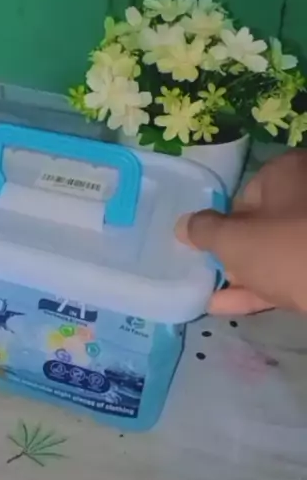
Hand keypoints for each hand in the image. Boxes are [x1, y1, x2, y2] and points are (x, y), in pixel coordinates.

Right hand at [175, 150, 306, 315]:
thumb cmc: (289, 250)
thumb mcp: (236, 241)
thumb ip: (205, 231)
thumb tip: (183, 225)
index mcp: (287, 171)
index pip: (244, 196)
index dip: (223, 226)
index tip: (212, 253)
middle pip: (264, 225)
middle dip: (237, 254)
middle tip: (215, 278)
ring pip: (281, 251)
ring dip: (248, 275)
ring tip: (216, 298)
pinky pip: (296, 271)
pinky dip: (267, 288)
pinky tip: (233, 308)